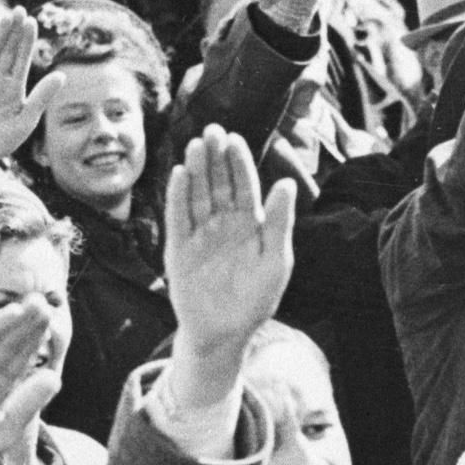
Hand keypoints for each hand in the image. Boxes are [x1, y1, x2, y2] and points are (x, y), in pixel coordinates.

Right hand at [164, 124, 298, 364]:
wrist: (225, 333)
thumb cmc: (255, 299)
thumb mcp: (276, 261)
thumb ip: (280, 223)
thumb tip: (286, 183)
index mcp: (250, 223)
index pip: (244, 186)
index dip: (239, 163)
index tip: (235, 139)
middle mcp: (223, 223)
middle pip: (218, 184)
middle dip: (216, 157)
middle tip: (212, 130)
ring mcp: (200, 234)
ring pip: (198, 195)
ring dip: (197, 170)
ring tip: (196, 145)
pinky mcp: (179, 249)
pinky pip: (178, 218)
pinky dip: (178, 197)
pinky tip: (180, 174)